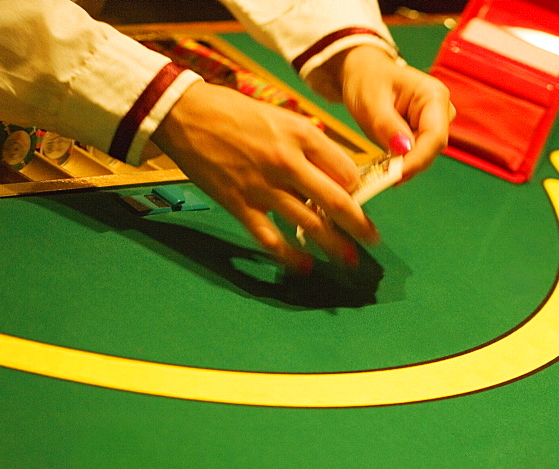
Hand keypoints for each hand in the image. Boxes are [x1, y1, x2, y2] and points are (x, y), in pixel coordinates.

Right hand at [152, 80, 378, 272]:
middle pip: (336, 201)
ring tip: (349, 261)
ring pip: (309, 224)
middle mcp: (287, 162)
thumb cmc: (236, 113)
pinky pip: (271, 238)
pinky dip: (290, 256)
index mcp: (302, 135)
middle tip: (373, 240)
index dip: (357, 190)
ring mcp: (263, 186)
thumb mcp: (282, 117)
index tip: (360, 201)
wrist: (185, 113)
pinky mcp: (240, 205)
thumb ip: (310, 144)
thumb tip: (336, 174)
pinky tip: (305, 266)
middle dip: (359, 226)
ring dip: (333, 246)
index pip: (346, 171)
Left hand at [329, 45, 453, 178]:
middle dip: (409, 165)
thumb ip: (387, 125)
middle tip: (382, 179)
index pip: (435, 137)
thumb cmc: (368, 80)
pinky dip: (400, 163)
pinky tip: (384, 166)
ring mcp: (434, 124)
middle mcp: (441, 111)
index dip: (417, 160)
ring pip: (424, 156)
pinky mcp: (424, 135)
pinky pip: (415, 156)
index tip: (396, 176)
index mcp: (434, 96)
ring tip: (380, 171)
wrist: (364, 74)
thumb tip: (404, 150)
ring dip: (403, 166)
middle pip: (431, 149)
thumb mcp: (371, 101)